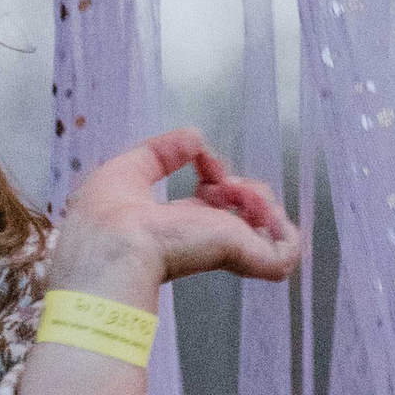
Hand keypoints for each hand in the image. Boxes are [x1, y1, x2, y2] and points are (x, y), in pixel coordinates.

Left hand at [50, 128, 300, 313]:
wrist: (117, 246)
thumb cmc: (109, 216)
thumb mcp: (129, 169)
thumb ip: (162, 152)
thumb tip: (195, 137)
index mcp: (173, 225)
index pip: (208, 206)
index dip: (214, 178)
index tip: (206, 164)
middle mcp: (202, 239)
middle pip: (241, 214)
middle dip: (243, 188)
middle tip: (225, 182)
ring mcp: (225, 251)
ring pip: (267, 230)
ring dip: (262, 200)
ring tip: (241, 192)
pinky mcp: (243, 256)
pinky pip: (285, 254)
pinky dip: (285, 229)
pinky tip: (265, 211)